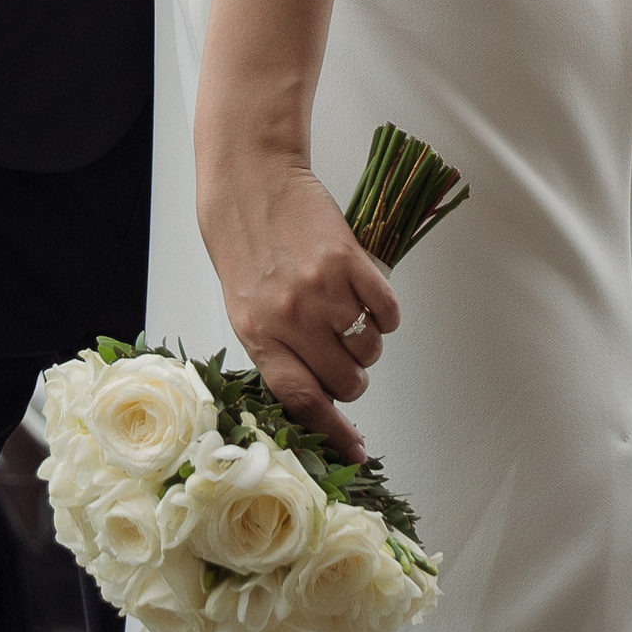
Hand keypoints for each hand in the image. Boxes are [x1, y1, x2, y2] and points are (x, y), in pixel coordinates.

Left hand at [196, 145, 400, 454]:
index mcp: (259, 335)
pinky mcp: (349, 260)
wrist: (249, 181)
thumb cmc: (243, 246)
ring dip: (368, 343)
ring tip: (350, 315)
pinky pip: (387, 311)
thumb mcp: (247, 309)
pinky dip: (386, 314)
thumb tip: (319, 397)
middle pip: (345, 381)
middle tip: (341, 352)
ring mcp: (322, 289)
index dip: (333, 432)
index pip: (302, 401)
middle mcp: (291, 318)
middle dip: (351, 377)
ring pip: (369, 349)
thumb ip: (278, 351)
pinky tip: (370, 298)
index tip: (356, 449)